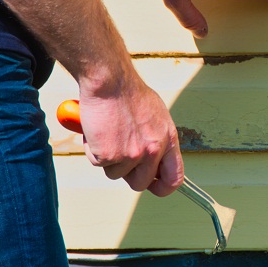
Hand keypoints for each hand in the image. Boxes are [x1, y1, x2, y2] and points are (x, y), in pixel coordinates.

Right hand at [76, 81, 182, 196]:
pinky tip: (97, 130)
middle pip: (140, 183)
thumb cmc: (128, 92)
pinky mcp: (109, 155)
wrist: (110, 80)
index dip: (162, 186)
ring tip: (107, 132)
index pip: (174, 178)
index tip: (153, 185)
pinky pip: (98, 163)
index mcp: (168, 140)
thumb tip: (153, 158)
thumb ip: (156, 139)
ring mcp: (131, 155)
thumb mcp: (156, 116)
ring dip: (108, 158)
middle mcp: (153, 150)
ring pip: (115, 174)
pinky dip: (93, 149)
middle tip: (118, 155)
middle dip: (127, 174)